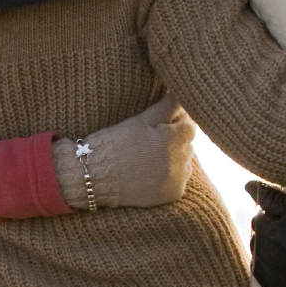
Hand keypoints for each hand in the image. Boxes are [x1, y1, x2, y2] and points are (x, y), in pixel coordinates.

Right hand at [58, 101, 195, 209]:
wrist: (95, 176)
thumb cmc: (115, 143)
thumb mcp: (140, 120)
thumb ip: (166, 106)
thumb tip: (182, 92)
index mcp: (172, 138)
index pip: (190, 127)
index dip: (176, 125)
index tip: (160, 129)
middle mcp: (179, 159)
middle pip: (187, 146)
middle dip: (174, 143)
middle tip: (150, 145)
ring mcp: (176, 178)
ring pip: (185, 165)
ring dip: (174, 161)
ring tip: (149, 161)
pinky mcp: (172, 194)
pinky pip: (179, 182)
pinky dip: (170, 179)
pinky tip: (151, 175)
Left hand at [246, 181, 285, 286]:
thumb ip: (269, 196)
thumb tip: (247, 184)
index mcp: (260, 226)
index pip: (260, 219)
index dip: (275, 219)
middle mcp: (257, 248)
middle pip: (259, 240)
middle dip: (272, 237)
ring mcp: (264, 269)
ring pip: (263, 258)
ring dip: (273, 255)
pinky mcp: (273, 286)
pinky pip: (268, 278)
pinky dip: (276, 273)